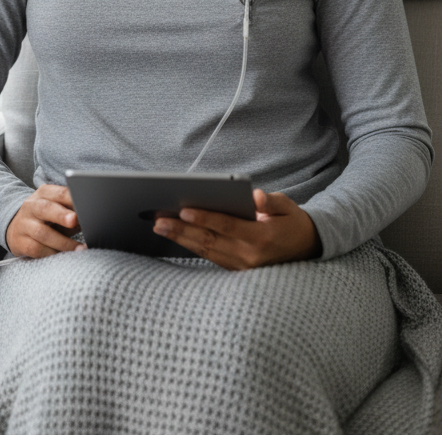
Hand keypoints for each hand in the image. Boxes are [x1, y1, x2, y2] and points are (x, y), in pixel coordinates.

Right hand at [5, 184, 87, 258]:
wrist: (15, 228)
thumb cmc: (46, 219)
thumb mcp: (57, 209)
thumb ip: (73, 211)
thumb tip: (94, 218)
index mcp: (43, 194)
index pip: (59, 193)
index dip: (72, 198)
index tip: (84, 206)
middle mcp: (31, 206)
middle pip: (46, 209)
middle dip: (61, 215)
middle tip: (74, 221)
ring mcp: (24, 224)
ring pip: (42, 232)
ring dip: (63, 242)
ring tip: (79, 249)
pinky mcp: (20, 242)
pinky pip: (36, 249)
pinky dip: (52, 253)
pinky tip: (63, 256)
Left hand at [153, 189, 321, 269]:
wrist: (308, 248)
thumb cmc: (292, 221)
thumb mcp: (288, 206)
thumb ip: (271, 202)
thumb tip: (255, 196)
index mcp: (262, 238)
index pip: (227, 226)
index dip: (205, 219)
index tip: (183, 211)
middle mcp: (250, 256)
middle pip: (210, 241)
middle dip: (182, 231)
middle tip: (158, 221)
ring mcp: (243, 266)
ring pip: (206, 251)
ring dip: (182, 240)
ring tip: (160, 227)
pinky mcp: (238, 269)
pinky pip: (211, 257)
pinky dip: (192, 247)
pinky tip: (177, 237)